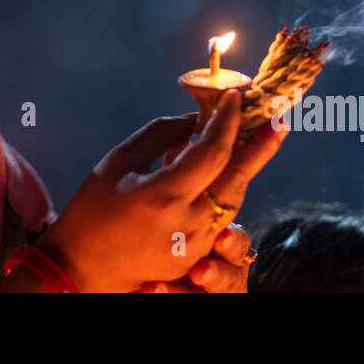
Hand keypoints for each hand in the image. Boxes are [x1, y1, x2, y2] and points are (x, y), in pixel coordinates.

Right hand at [34, 90, 287, 292]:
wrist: (81, 268)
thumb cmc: (92, 210)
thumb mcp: (118, 163)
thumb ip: (159, 135)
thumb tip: (193, 119)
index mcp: (165, 195)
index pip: (212, 151)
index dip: (227, 120)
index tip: (234, 94)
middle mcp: (188, 222)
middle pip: (237, 178)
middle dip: (261, 146)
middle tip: (281, 120)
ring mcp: (195, 244)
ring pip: (232, 198)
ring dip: (243, 166)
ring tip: (260, 137)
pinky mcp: (195, 256)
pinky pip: (219, 215)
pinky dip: (224, 188)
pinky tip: (224, 168)